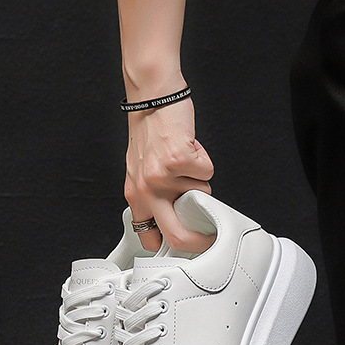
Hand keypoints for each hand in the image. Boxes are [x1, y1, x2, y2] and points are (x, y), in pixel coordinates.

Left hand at [124, 95, 214, 251]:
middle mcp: (146, 190)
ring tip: (186, 161)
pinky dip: (205, 160)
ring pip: (200, 195)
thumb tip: (174, 219)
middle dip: (199, 242)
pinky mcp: (179, 161)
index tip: (184, 246)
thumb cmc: (150, 131)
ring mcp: (162, 177)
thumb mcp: (141, 171)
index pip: (149, 236)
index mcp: (135, 196)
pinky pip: (207, 172)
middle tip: (209, 237)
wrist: (151, 98)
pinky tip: (190, 147)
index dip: (170, 246)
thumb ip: (153, 197)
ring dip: (201, 179)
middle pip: (176, 235)